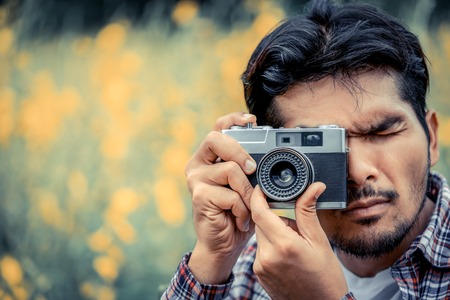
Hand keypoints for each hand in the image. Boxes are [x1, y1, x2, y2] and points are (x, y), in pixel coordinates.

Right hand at [186, 112, 256, 283]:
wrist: (223, 244)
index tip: (251, 120)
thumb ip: (251, 169)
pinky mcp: (199, 196)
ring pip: (230, 169)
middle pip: (216, 139)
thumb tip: (271, 156)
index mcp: (210, 157)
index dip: (233, 119)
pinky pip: (230, 194)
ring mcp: (196, 179)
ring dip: (247, 192)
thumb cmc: (237, 213)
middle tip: (253, 169)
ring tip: (249, 207)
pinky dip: (242, 208)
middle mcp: (198, 164)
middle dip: (240, 151)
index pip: (218, 127)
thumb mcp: (247, 186)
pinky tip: (240, 219)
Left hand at [251, 184, 347, 298]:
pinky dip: (271, 245)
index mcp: (283, 244)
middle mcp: (267, 256)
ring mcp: (260, 267)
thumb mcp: (319, 241)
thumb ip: (308, 211)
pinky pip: (260, 250)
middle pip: (260, 222)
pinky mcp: (259, 274)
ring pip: (260, 236)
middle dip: (272, 215)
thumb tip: (314, 187)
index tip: (261, 187)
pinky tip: (287, 254)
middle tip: (291, 220)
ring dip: (272, 231)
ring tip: (293, 241)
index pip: (260, 211)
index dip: (257, 195)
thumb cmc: (325, 277)